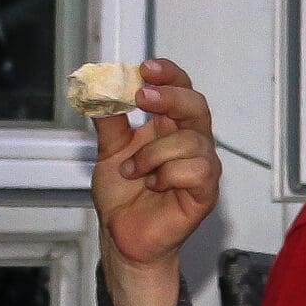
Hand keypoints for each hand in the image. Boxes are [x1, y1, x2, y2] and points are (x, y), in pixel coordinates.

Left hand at [93, 58, 219, 305]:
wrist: (123, 238)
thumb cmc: (123, 197)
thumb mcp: (109, 152)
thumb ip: (109, 120)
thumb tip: (99, 86)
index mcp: (170, 127)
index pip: (180, 89)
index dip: (169, 75)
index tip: (145, 68)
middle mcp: (191, 142)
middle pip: (197, 106)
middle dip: (171, 97)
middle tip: (143, 97)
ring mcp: (202, 167)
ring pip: (191, 141)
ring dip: (154, 154)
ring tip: (133, 172)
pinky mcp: (205, 192)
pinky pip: (196, 170)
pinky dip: (168, 174)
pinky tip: (153, 185)